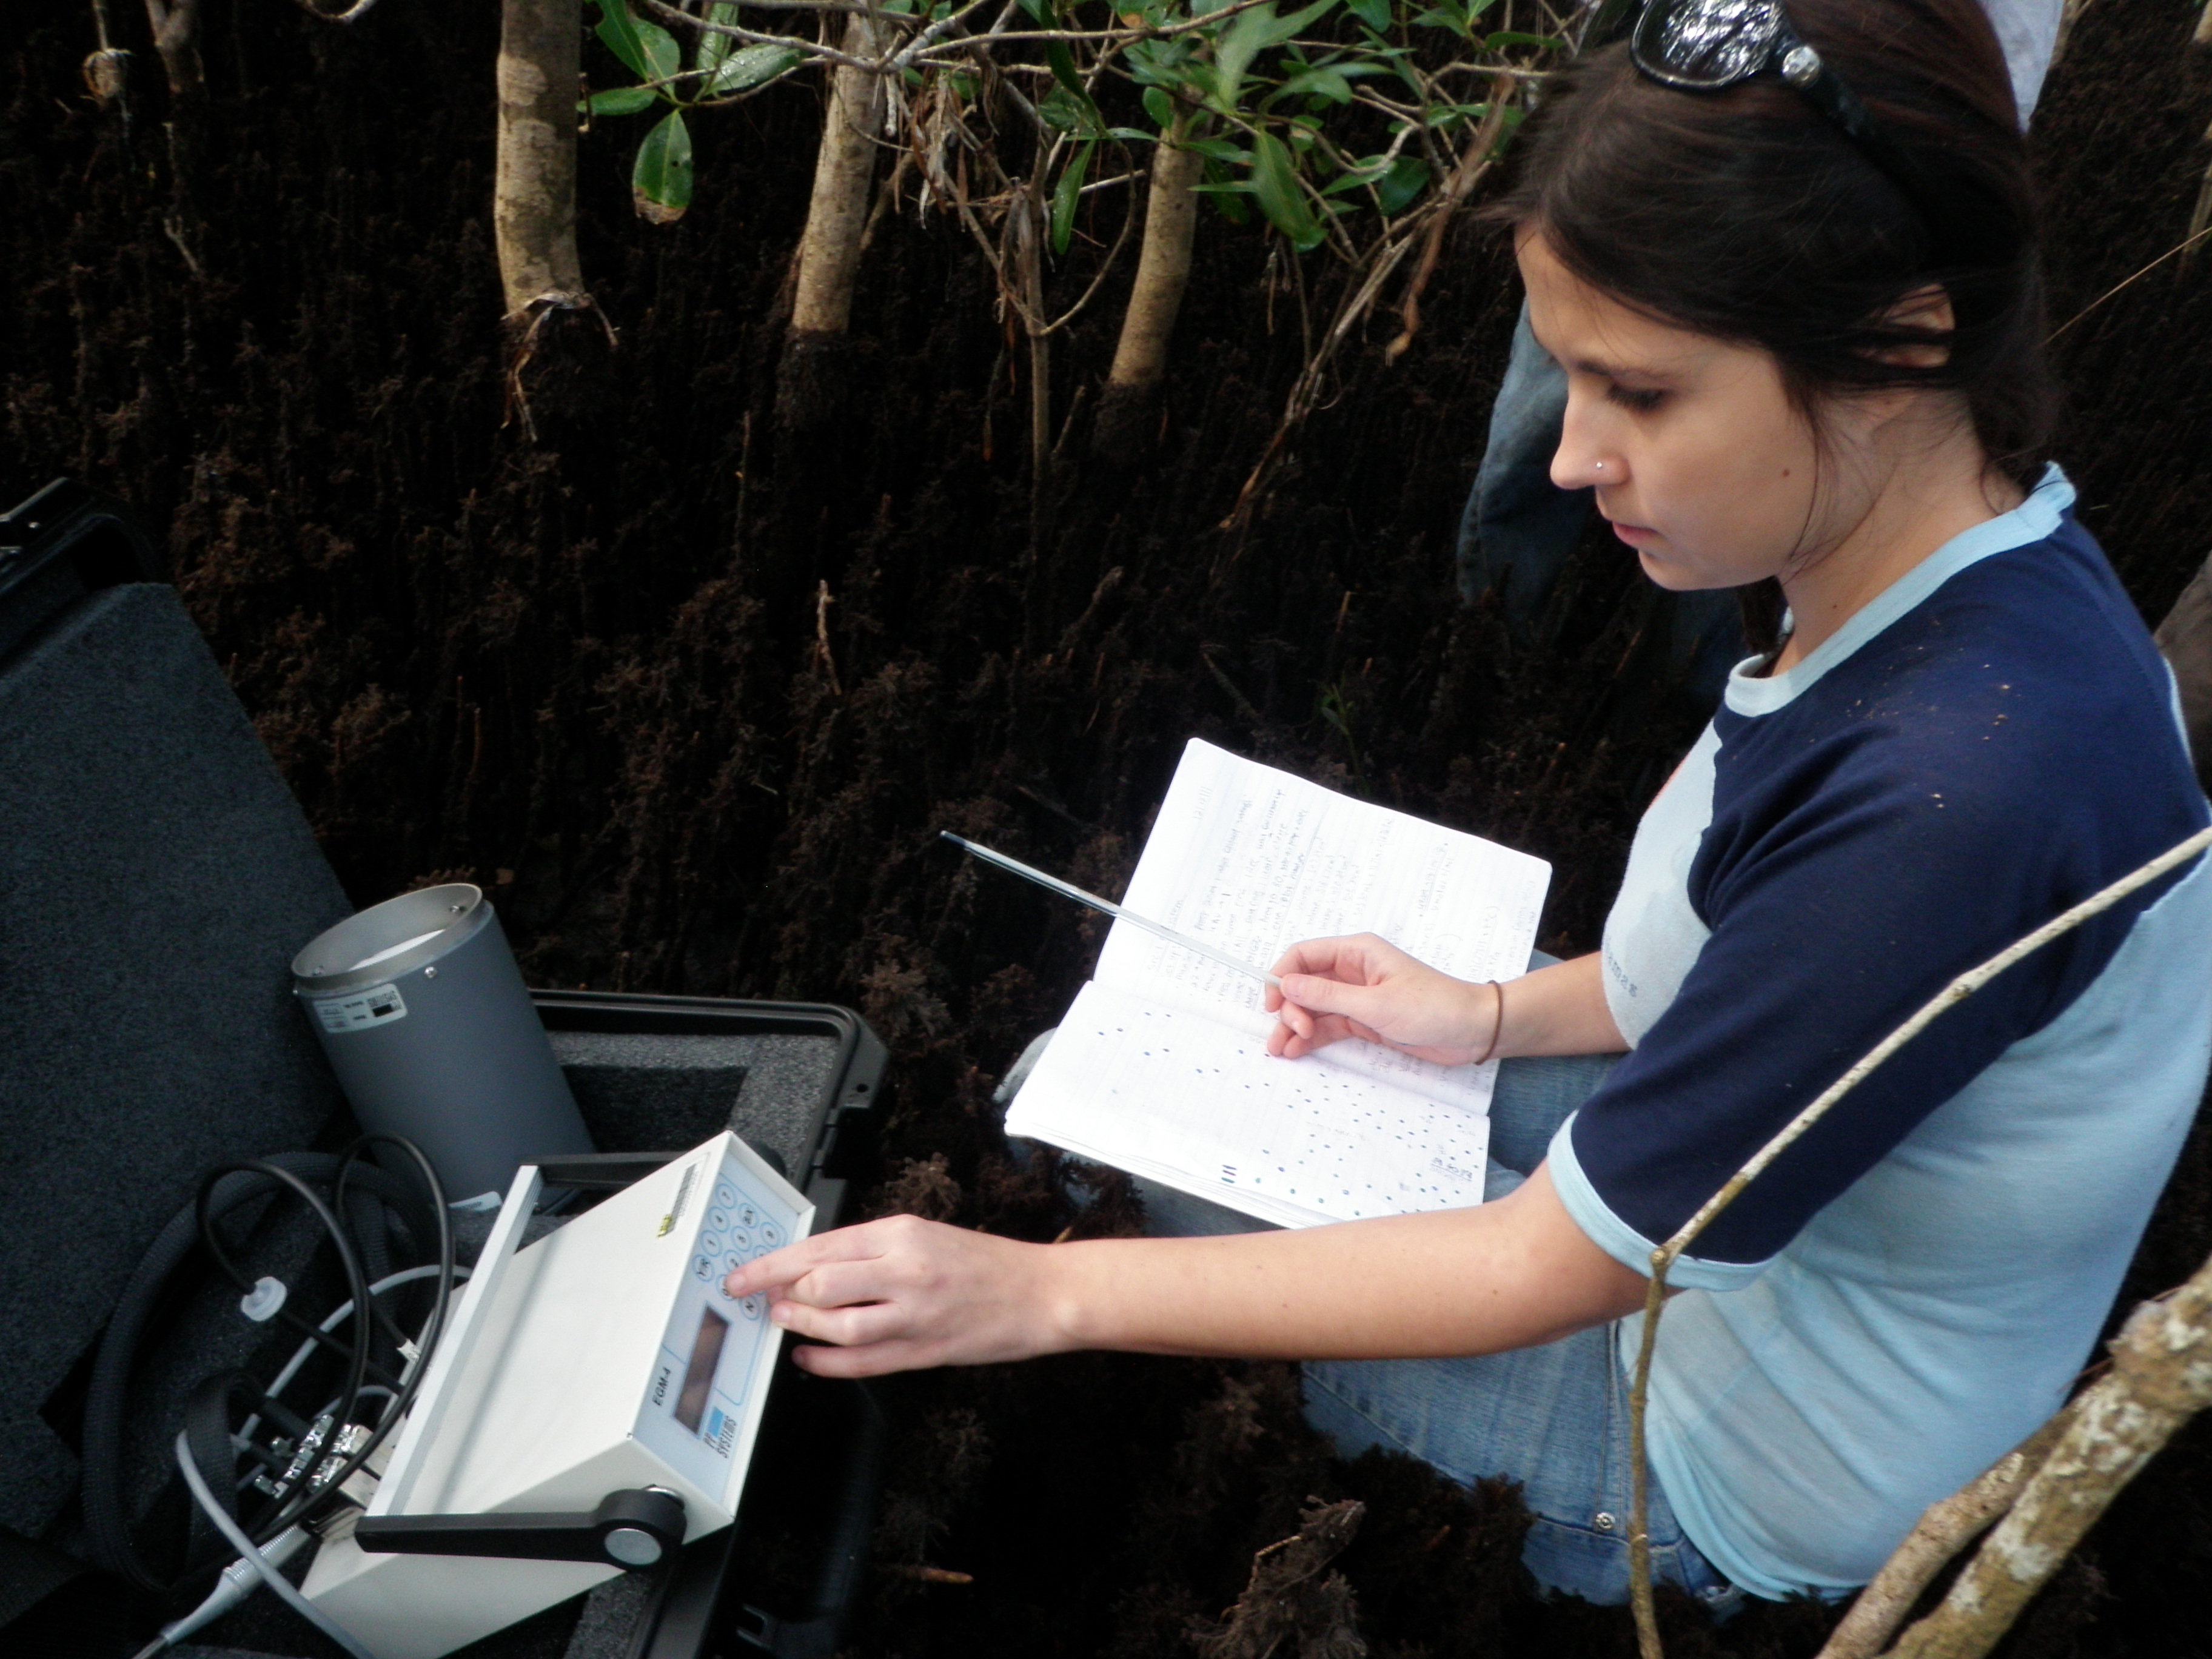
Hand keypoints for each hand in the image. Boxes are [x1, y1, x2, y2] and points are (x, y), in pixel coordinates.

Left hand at [722, 1214, 1063, 1378]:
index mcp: (902, 1233)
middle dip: (779, 1294)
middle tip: (760, 1300)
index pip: (822, 1246)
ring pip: (839, 1324)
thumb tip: (816, 1263)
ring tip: (784, 1323)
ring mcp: (916, 1313)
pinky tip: (810, 1358)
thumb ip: (874, 1247)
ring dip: (802, 1326)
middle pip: (821, 1282)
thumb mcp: (927, 1234)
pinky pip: (866, 1362)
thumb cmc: (986, 1263)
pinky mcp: (927, 1351)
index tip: (744, 1275)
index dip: (773, 1264)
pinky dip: (829, 1364)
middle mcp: (906, 1269)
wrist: (1041, 1292)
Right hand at [1264, 933, 1499, 1064]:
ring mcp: (1357, 997)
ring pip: (1313, 1008)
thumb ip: (1329, 995)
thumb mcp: (1376, 1003)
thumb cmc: (1433, 1007)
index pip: (1304, 955)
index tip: (1271, 1003)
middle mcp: (1353, 971)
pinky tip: (1296, 1051)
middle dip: (1289, 1007)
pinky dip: (1311, 1038)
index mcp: (1357, 952)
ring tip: (1280, 1050)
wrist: (1472, 1031)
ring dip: (1295, 1026)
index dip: (1281, 976)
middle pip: (1304, 984)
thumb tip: (1286, 984)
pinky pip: (1329, 1025)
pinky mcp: (1364, 1020)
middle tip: (1293, 1032)